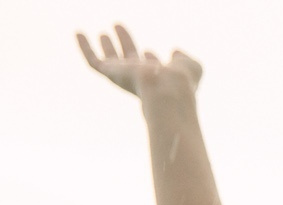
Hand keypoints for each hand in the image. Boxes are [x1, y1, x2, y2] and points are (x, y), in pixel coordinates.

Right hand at [77, 25, 199, 99]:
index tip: (151, 52)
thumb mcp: (192, 67)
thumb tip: (175, 51)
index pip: (151, 68)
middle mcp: (140, 78)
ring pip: (110, 61)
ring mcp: (124, 77)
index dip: (151, 59)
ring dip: (107, 46)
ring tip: (103, 32)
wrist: (167, 89)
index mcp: (158, 78)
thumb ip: (185, 59)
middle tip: (118, 25)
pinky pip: (92, 61)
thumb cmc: (182, 81)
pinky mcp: (111, 74)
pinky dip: (84, 47)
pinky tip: (78, 33)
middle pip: (129, 60)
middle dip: (125, 43)